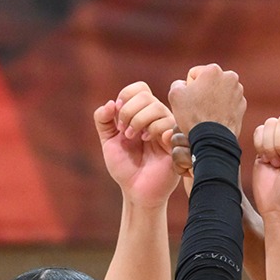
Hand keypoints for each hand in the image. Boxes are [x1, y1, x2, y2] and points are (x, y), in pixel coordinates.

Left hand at [95, 82, 180, 209]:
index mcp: (142, 113)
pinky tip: (150, 142)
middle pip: (146, 96)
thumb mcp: (108, 141)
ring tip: (135, 138)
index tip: (117, 119)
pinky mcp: (176, 141)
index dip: (126, 97)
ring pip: (157, 108)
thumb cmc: (125, 167)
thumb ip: (103, 120)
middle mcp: (157, 117)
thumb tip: (109, 103)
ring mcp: (167, 128)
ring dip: (140, 121)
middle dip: (129, 111)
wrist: (136, 191)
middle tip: (125, 132)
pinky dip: (155, 130)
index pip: (139, 89)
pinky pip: (169, 125)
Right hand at [168, 64, 246, 148]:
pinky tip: (215, 118)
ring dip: (214, 99)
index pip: (195, 73)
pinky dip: (222, 109)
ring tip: (206, 113)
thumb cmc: (192, 116)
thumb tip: (184, 84)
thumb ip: (178, 83)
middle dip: (203, 90)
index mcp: (213, 70)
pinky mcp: (242, 106)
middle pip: (210, 81)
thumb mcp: (175, 95)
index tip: (189, 99)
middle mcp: (230, 77)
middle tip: (197, 106)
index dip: (188, 86)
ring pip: (220, 92)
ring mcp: (238, 92)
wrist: (212, 139)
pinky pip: (228, 104)